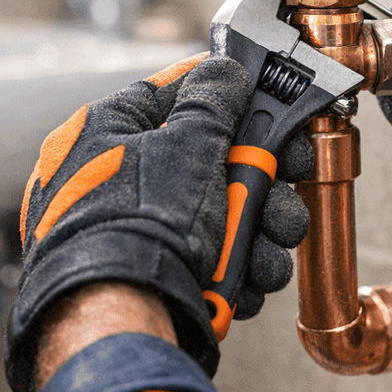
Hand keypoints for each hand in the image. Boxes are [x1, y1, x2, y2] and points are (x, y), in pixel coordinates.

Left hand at [5, 54, 312, 391]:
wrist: (116, 321)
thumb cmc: (137, 225)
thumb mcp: (189, 144)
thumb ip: (214, 101)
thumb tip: (224, 70)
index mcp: (105, 134)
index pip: (173, 94)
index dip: (228, 98)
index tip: (266, 104)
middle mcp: (113, 180)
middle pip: (208, 162)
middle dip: (259, 182)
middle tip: (287, 186)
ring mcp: (130, 231)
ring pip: (217, 215)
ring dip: (257, 233)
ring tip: (270, 254)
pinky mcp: (149, 275)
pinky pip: (206, 259)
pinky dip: (235, 270)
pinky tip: (247, 281)